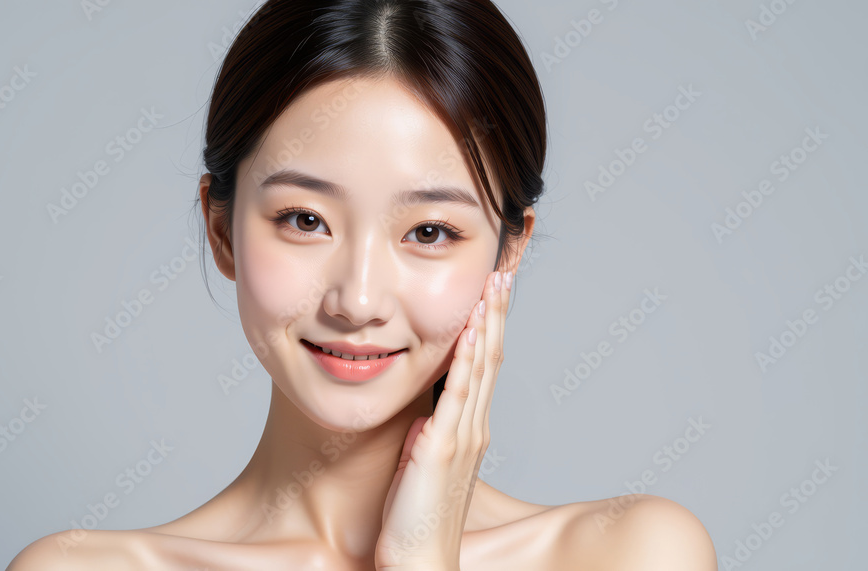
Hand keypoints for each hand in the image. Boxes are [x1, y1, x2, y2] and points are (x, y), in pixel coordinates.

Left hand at [375, 270, 511, 570]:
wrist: (419, 561)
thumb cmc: (416, 518)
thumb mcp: (423, 465)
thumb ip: (429, 437)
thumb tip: (423, 418)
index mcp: (470, 428)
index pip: (486, 365)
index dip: (491, 326)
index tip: (493, 291)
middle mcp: (474, 427)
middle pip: (492, 356)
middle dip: (497, 313)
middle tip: (503, 272)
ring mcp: (462, 436)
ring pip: (482, 368)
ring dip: (487, 324)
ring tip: (493, 285)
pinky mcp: (442, 448)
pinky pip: (457, 396)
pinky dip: (466, 360)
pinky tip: (469, 332)